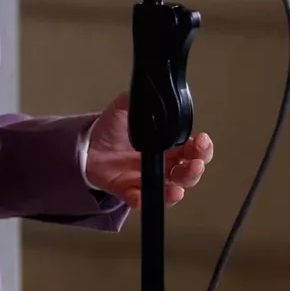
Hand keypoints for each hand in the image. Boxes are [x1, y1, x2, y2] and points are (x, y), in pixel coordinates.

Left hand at [84, 91, 213, 208]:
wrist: (88, 143)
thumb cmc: (113, 128)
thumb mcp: (126, 107)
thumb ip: (138, 100)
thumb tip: (148, 90)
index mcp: (168, 146)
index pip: (193, 150)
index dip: (202, 148)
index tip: (202, 141)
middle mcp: (163, 166)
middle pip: (188, 174)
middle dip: (195, 170)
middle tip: (195, 163)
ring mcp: (147, 181)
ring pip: (170, 192)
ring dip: (176, 191)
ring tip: (177, 188)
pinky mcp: (128, 191)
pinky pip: (137, 200)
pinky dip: (140, 200)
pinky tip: (140, 197)